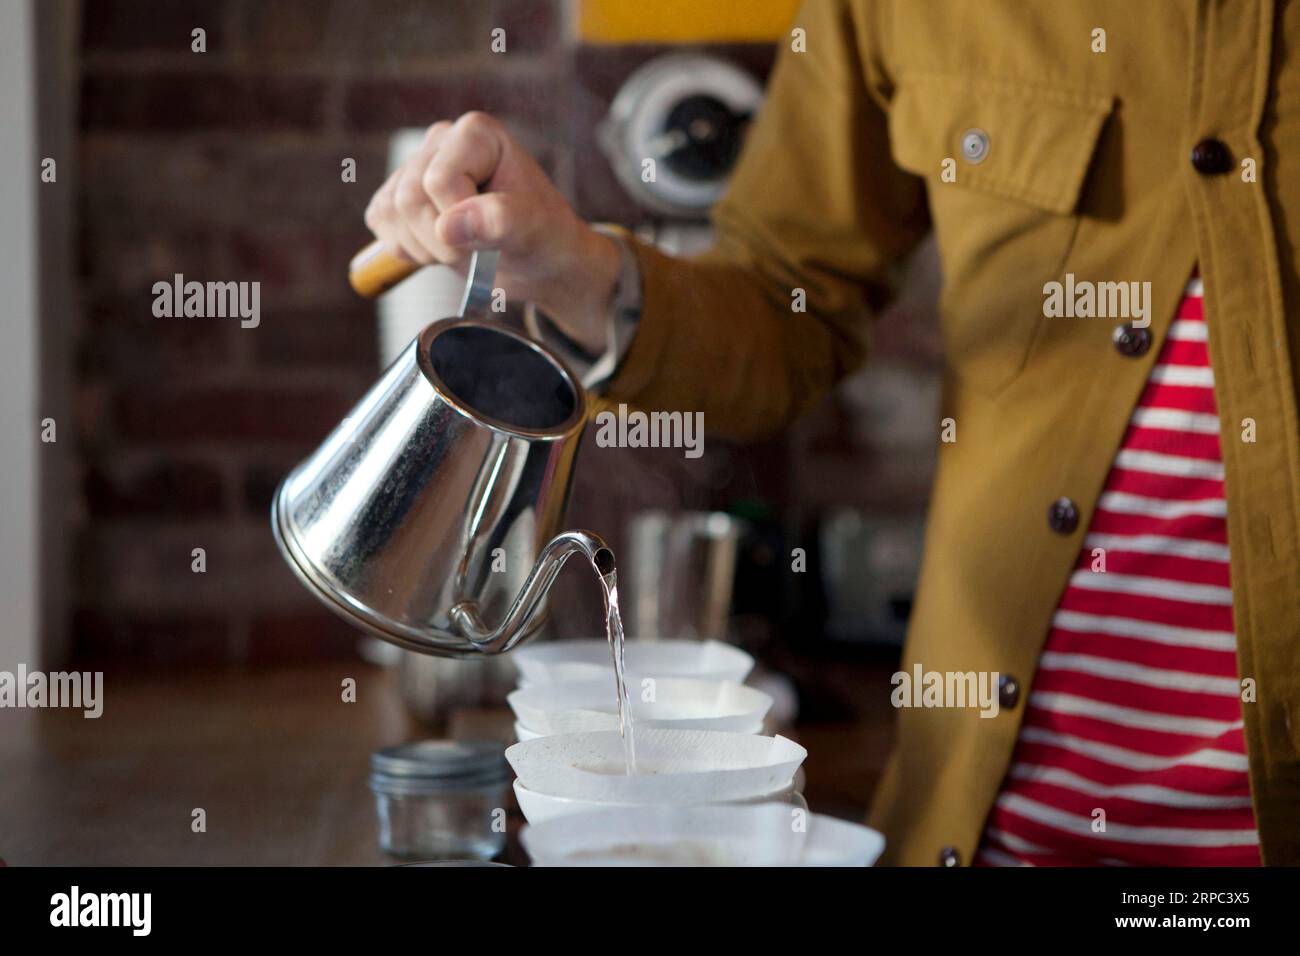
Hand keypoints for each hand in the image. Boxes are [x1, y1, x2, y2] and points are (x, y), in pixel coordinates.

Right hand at [364, 111, 618, 352]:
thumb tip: (449, 226)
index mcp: (476, 133)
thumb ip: (498, 221)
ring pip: (388, 211)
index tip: (495, 231)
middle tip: (480, 249)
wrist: (535, 259)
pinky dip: (407, 248)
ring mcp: (416, 165)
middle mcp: (441, 140)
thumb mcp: (532, 229)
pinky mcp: (399, 192)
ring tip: (464, 247)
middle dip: (443, 241)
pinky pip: (379, 220)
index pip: (439, 181)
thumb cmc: (541, 236)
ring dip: (426, 248)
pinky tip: (440, 247)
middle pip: (408, 198)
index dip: (461, 218)